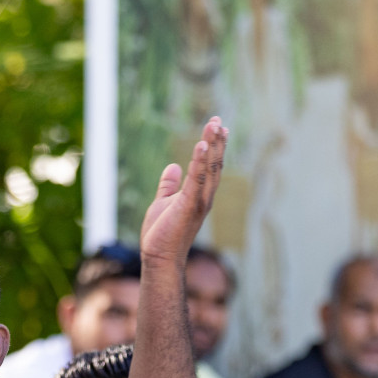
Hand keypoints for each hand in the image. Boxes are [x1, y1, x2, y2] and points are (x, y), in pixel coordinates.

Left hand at [138, 117, 227, 264]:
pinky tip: (201, 145)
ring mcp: (198, 202)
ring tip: (214, 125)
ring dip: (212, 146)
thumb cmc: (162, 234)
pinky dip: (199, 162)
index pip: (210, 166)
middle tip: (217, 119)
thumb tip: (172, 166)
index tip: (218, 127)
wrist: (159, 258)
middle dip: (217, 141)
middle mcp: (204, 197)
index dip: (215, 146)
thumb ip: (168, 185)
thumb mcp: (163, 203)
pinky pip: (195, 180)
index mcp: (199, 195)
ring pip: (209, 168)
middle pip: (214, 164)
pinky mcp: (188, 206)